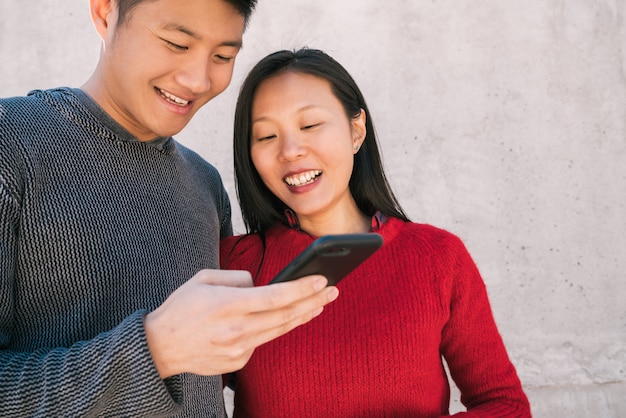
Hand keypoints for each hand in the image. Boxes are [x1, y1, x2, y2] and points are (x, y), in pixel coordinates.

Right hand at [144, 269, 337, 377]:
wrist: (160, 347)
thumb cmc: (181, 307)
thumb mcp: (203, 279)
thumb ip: (237, 278)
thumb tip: (260, 284)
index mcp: (227, 304)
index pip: (275, 296)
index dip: (302, 288)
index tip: (321, 279)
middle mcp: (236, 328)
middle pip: (285, 315)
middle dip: (314, 300)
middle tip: (333, 290)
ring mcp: (238, 349)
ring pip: (280, 330)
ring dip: (303, 315)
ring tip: (320, 304)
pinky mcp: (238, 362)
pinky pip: (263, 341)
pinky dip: (275, 328)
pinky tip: (285, 318)